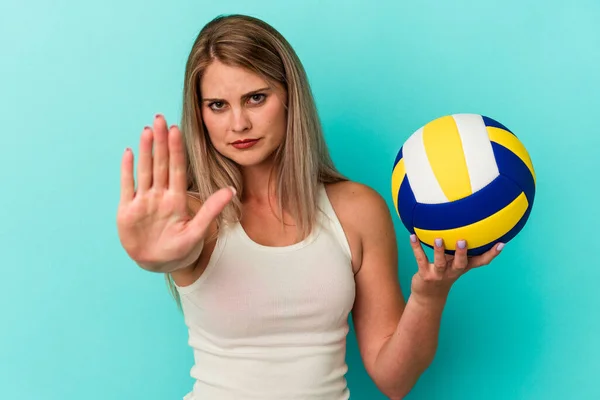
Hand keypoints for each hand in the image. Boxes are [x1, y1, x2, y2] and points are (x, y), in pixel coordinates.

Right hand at [116, 114, 234, 272]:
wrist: (158, 264)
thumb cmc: (180, 249)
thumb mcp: (197, 231)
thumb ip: (211, 210)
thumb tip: (230, 190)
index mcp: (177, 200)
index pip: (177, 169)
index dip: (176, 150)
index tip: (177, 131)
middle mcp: (160, 196)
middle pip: (160, 164)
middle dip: (160, 142)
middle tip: (160, 118)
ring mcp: (143, 201)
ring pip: (144, 171)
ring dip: (145, 151)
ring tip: (147, 130)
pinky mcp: (127, 210)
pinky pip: (127, 186)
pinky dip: (127, 170)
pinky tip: (129, 152)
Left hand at [408, 235, 503, 302]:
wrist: (428, 296)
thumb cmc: (444, 273)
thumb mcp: (454, 262)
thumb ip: (460, 249)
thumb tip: (465, 224)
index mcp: (462, 267)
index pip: (480, 262)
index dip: (491, 254)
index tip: (501, 243)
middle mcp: (452, 271)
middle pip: (460, 263)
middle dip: (462, 253)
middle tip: (463, 241)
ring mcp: (439, 274)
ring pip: (440, 262)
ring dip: (439, 251)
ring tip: (438, 239)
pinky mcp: (425, 274)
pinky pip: (420, 259)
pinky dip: (416, 247)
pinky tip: (412, 236)